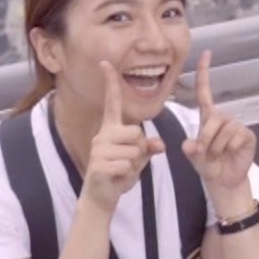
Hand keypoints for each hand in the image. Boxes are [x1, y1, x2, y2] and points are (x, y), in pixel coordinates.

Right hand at [83, 62, 163, 213]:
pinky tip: (117, 177)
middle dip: (140, 150)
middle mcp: (103, 135)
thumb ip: (149, 148)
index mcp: (112, 129)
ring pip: (134, 151)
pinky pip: (127, 165)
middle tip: (128, 161)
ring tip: (122, 169)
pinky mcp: (98, 165)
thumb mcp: (138, 159)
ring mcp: (99, 149)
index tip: (105, 62)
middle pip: (137, 133)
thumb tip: (160, 145)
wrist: (101, 196)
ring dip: (134, 164)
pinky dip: (128, 174)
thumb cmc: (120, 173)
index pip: (113, 102)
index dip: (110, 83)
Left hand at [184, 52, 258, 209]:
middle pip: (212, 119)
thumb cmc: (208, 165)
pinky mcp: (246, 134)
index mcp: (207, 118)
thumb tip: (191, 145)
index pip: (204, 92)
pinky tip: (231, 153)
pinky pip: (236, 137)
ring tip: (219, 155)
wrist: (224, 180)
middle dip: (206, 138)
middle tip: (206, 153)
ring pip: (223, 130)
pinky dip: (229, 148)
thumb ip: (191, 150)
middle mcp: (222, 118)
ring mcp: (236, 126)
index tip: (206, 53)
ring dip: (217, 146)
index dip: (204, 73)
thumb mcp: (194, 157)